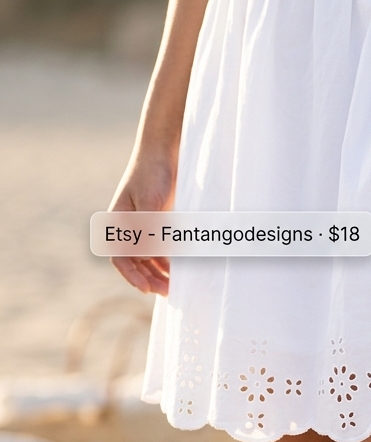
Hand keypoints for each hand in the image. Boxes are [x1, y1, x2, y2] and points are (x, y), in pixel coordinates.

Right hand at [108, 150, 175, 295]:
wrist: (165, 150)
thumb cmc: (152, 172)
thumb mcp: (150, 203)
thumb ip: (149, 231)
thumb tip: (148, 258)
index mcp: (118, 222)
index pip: (120, 256)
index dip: (132, 275)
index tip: (146, 289)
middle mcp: (130, 227)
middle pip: (136, 262)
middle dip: (150, 279)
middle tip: (167, 292)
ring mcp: (145, 226)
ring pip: (149, 259)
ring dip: (160, 273)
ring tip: (175, 286)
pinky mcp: (161, 224)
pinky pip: (162, 249)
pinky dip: (169, 261)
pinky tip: (180, 271)